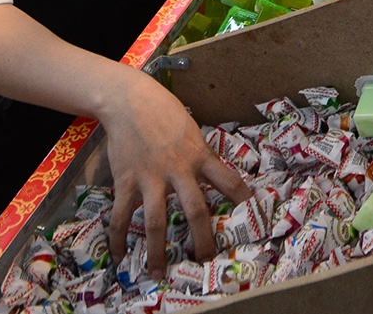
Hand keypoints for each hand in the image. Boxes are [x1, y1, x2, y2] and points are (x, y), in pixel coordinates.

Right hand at [101, 69, 248, 275]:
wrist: (130, 101)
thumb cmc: (165, 113)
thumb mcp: (192, 131)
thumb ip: (201, 155)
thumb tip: (212, 176)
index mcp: (199, 155)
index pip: (228, 181)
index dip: (243, 199)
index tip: (254, 215)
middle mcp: (178, 170)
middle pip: (196, 210)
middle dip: (203, 238)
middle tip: (208, 260)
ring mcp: (150, 178)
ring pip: (157, 221)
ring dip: (158, 250)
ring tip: (159, 272)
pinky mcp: (126, 181)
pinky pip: (121, 215)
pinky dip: (118, 238)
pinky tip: (118, 255)